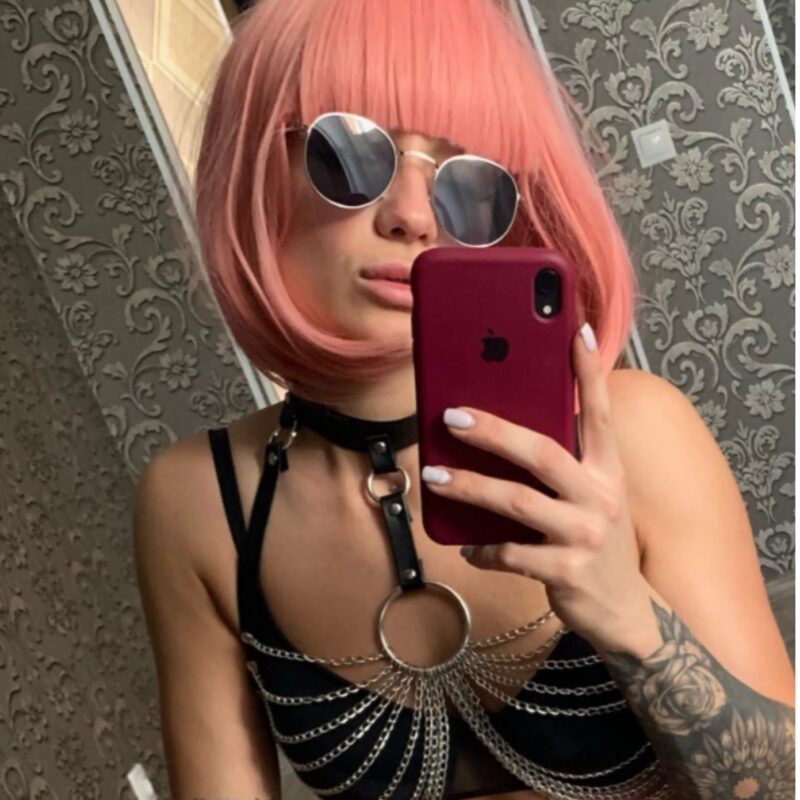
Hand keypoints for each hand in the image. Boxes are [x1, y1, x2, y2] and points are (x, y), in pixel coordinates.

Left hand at [420, 323, 653, 651]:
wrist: (627, 612)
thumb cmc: (596, 540)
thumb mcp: (592, 497)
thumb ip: (563, 466)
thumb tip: (504, 431)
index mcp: (607, 470)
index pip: (600, 412)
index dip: (589, 372)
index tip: (578, 331)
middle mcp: (601, 496)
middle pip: (542, 452)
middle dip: (492, 431)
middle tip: (450, 416)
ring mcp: (585, 535)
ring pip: (515, 501)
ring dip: (469, 487)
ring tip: (435, 476)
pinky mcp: (566, 572)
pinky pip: (509, 553)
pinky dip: (482, 549)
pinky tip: (467, 546)